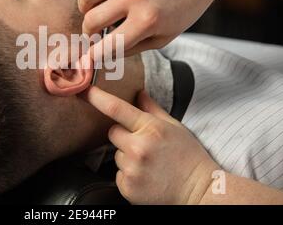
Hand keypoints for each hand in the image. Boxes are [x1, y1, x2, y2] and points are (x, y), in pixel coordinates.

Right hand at [78, 0, 216, 57]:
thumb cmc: (181, 10)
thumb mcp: (163, 38)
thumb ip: (132, 48)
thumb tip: (103, 53)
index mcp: (146, 21)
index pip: (109, 45)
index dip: (95, 55)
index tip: (90, 57)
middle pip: (92, 20)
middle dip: (89, 31)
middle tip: (97, 30)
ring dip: (86, 5)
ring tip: (94, 6)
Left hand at [82, 86, 219, 203]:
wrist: (199, 192)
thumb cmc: (188, 156)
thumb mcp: (174, 127)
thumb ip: (152, 109)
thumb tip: (139, 92)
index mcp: (151, 129)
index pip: (116, 108)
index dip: (96, 97)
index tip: (83, 90)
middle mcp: (138, 148)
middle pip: (112, 133)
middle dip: (123, 135)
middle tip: (144, 144)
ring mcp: (132, 169)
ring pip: (116, 155)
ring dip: (127, 156)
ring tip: (149, 163)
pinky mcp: (127, 187)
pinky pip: (118, 174)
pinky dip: (128, 174)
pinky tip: (146, 176)